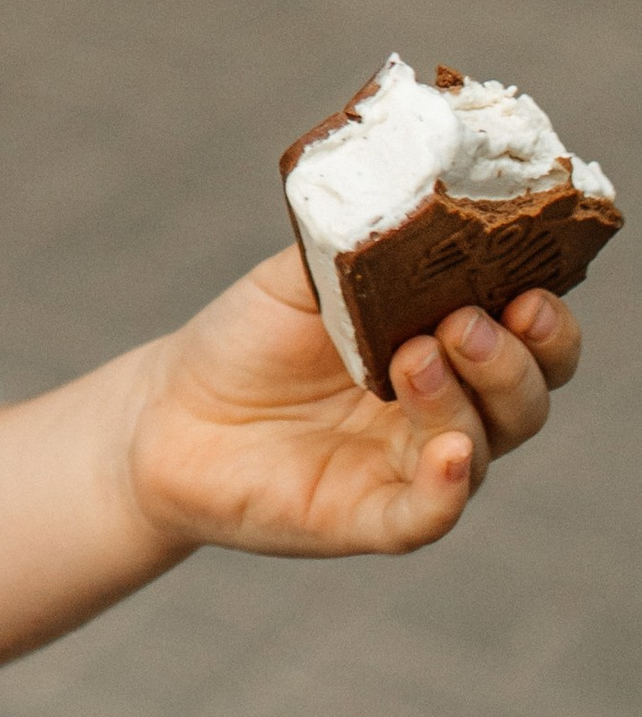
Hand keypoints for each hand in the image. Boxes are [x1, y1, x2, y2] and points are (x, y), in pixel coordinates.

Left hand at [129, 247, 582, 560]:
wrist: (170, 411)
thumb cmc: (249, 339)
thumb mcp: (304, 278)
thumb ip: (363, 245)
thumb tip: (412, 200)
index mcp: (447, 345)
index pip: (531, 338)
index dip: (545, 317)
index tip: (528, 287)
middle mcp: (447, 410)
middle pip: (525, 396)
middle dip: (511, 357)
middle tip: (467, 321)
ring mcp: (412, 466)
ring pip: (484, 444)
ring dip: (463, 398)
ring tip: (416, 355)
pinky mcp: (371, 516)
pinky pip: (430, 513)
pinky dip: (449, 486)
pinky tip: (450, 452)